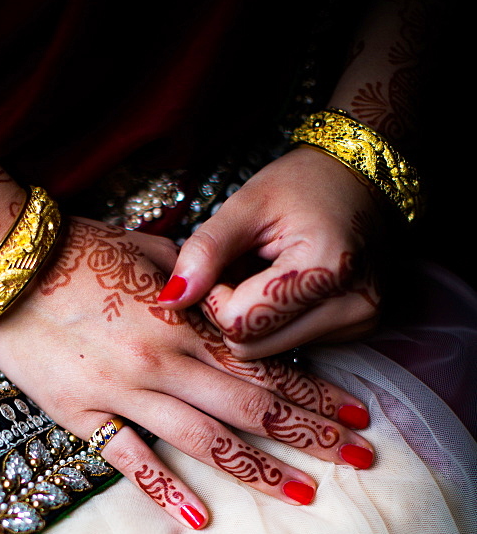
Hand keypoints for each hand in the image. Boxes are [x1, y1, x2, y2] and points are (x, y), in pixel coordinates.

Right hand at [0, 218, 374, 528]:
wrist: (4, 264)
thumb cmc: (75, 248)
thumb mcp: (145, 251)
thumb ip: (193, 278)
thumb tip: (225, 292)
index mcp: (184, 321)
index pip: (265, 364)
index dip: (315, 393)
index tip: (355, 415)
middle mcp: (165, 361)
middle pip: (252, 405)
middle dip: (310, 435)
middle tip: (359, 460)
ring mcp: (125, 392)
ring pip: (205, 439)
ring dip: (259, 468)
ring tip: (304, 493)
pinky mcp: (84, 415)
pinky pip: (130, 459)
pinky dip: (166, 489)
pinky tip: (201, 516)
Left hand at [158, 147, 383, 358]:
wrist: (362, 179)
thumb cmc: (303, 184)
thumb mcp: (248, 204)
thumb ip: (206, 250)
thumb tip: (170, 300)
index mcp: (326, 267)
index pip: (239, 322)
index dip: (216, 297)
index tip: (224, 264)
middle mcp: (351, 304)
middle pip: (251, 348)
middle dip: (232, 314)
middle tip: (241, 270)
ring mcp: (359, 322)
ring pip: (267, 354)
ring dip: (253, 321)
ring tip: (266, 277)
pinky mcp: (359, 330)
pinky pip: (290, 346)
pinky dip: (277, 323)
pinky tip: (286, 289)